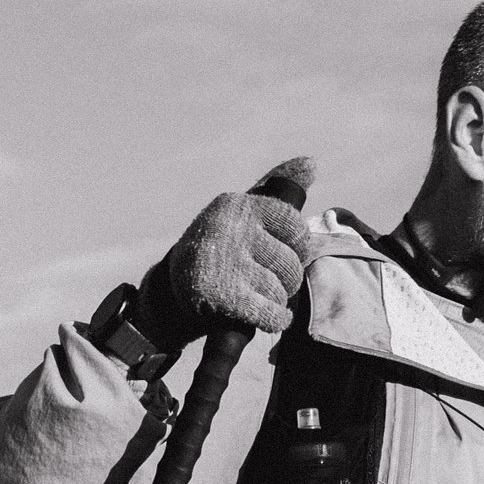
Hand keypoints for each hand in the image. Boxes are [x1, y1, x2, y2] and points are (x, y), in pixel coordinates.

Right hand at [134, 157, 319, 347]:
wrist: (171, 292)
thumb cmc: (220, 250)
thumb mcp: (244, 213)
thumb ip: (279, 189)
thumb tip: (312, 163)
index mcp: (238, 206)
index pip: (294, 226)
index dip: (293, 247)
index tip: (276, 252)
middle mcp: (230, 229)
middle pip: (291, 263)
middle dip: (284, 278)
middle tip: (262, 279)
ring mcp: (225, 263)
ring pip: (280, 290)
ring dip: (274, 301)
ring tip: (254, 295)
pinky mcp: (223, 297)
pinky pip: (272, 314)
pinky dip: (273, 320)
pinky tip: (262, 316)